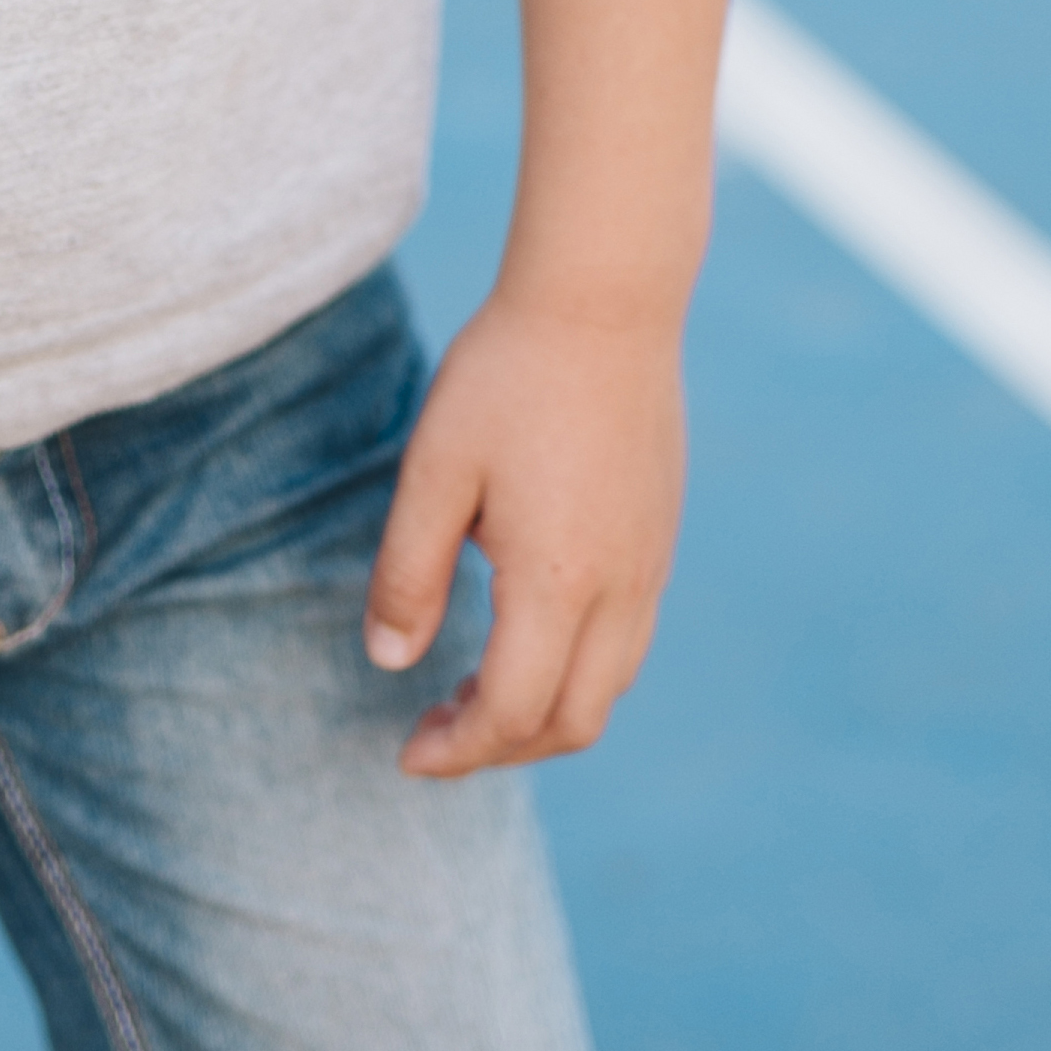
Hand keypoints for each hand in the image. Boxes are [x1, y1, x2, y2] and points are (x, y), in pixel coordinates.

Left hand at [364, 294, 685, 779]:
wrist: (605, 299)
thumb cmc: (507, 375)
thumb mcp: (435, 470)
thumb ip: (408, 574)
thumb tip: (391, 662)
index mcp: (559, 580)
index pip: (512, 709)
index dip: (458, 749)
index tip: (406, 752)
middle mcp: (622, 588)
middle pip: (573, 721)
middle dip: (500, 747)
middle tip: (434, 731)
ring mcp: (651, 563)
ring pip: (609, 686)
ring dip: (541, 712)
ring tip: (471, 690)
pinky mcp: (660, 536)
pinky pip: (628, 640)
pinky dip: (575, 670)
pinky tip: (524, 633)